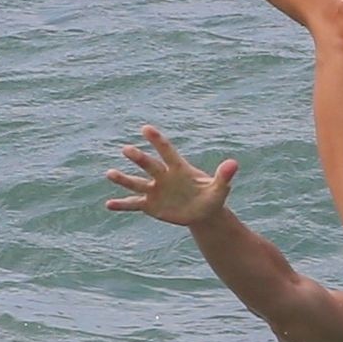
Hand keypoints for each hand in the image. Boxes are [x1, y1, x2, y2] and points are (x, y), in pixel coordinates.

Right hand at [105, 125, 236, 226]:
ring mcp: (155, 190)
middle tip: (126, 149)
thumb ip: (224, 176)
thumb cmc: (211, 196)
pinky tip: (109, 204)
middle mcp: (163, 176)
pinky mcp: (150, 205)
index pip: (167, 151)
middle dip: (139, 159)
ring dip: (123, 179)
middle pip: (149, 166)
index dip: (157, 140)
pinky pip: (134, 204)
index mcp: (179, 168)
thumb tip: (233, 164)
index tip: (146, 128)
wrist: (203, 213)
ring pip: (137, 183)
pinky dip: (122, 205)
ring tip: (109, 173)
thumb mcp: (219, 188)